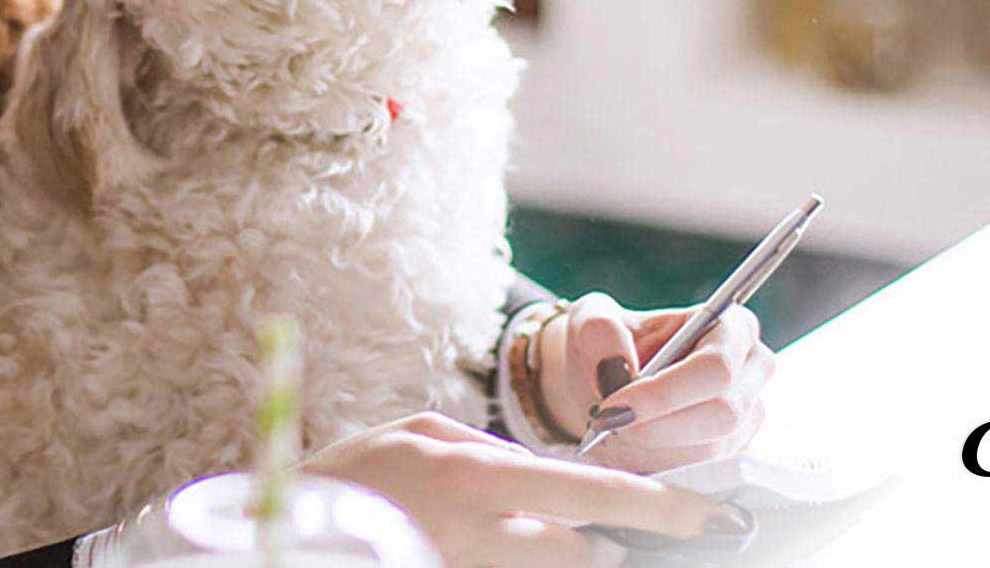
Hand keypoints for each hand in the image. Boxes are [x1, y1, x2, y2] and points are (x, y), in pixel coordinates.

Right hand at [299, 410, 737, 567]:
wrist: (289, 527)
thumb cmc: (352, 473)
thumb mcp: (420, 433)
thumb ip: (491, 451)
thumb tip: (547, 474)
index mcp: (473, 478)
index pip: (588, 493)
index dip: (653, 506)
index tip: (700, 513)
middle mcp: (478, 535)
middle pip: (584, 554)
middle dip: (607, 544)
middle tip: (612, 533)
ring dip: (570, 559)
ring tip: (546, 536)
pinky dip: (531, 564)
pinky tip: (518, 546)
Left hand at [532, 293, 775, 473]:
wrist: (608, 383)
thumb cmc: (608, 344)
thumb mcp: (590, 321)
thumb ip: (598, 330)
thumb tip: (615, 365)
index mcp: (732, 326)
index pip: (715, 367)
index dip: (665, 393)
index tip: (613, 406)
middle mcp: (752, 370)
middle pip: (722, 414)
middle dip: (657, 427)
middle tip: (608, 424)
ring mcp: (747, 416)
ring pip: (709, 450)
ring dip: (652, 447)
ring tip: (613, 430)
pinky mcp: (732, 452)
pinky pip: (699, 472)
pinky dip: (655, 464)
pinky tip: (627, 445)